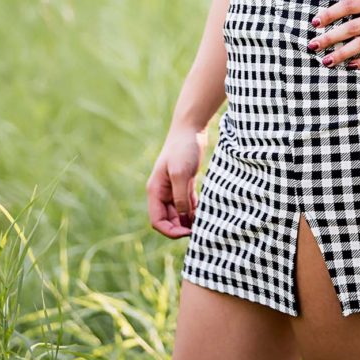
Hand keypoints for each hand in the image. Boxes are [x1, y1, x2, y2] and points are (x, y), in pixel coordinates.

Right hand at [146, 124, 206, 238]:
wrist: (191, 128)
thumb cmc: (183, 148)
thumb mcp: (181, 174)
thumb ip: (180, 197)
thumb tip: (183, 218)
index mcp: (155, 190)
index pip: (157, 220)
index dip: (170, 230)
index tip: (188, 231)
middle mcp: (162, 191)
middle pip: (168, 219)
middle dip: (181, 226)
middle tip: (199, 228)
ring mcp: (173, 187)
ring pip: (179, 212)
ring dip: (189, 219)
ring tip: (203, 221)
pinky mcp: (184, 182)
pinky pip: (187, 203)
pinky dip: (194, 209)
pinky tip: (204, 211)